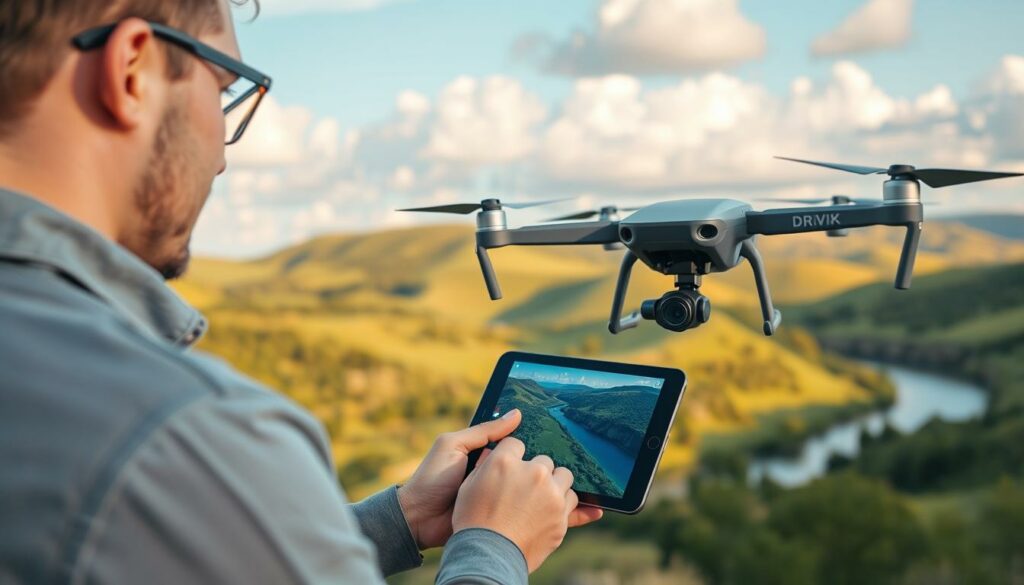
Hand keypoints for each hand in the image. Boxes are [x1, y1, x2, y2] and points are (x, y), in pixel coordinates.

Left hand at [397, 409, 601, 550]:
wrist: (417, 519)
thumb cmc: (432, 478)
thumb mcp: (453, 445)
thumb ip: (484, 431)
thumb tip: (516, 413)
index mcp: (491, 456)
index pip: (524, 445)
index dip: (544, 439)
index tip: (570, 430)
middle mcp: (503, 476)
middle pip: (539, 469)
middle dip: (563, 467)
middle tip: (591, 458)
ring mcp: (507, 498)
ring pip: (546, 494)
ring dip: (572, 492)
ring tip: (599, 485)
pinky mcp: (510, 519)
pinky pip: (542, 516)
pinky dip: (566, 516)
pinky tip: (589, 511)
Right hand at [452, 437, 589, 572]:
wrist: (488, 557)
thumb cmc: (472, 521)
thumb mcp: (469, 487)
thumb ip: (485, 466)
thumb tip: (494, 454)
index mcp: (505, 462)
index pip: (516, 444)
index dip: (512, 456)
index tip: (511, 468)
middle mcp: (533, 473)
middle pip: (544, 460)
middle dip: (536, 471)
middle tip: (525, 488)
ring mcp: (551, 494)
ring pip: (563, 476)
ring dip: (554, 484)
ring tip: (542, 498)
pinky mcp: (562, 515)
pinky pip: (572, 499)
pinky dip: (563, 503)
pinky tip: (552, 509)